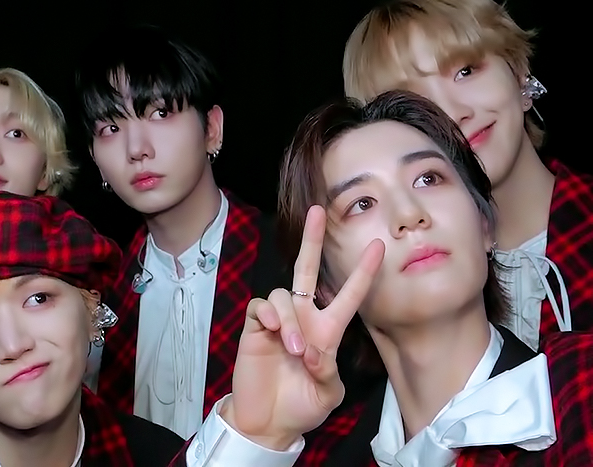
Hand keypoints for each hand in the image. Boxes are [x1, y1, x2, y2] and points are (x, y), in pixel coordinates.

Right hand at [222, 205, 384, 449]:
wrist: (268, 422)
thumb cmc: (301, 407)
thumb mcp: (327, 394)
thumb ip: (328, 373)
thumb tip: (311, 352)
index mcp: (327, 332)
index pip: (348, 296)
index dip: (363, 273)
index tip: (379, 247)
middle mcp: (303, 318)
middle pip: (307, 270)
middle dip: (312, 240)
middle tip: (318, 212)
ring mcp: (277, 321)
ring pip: (284, 295)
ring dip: (290, 321)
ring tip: (293, 349)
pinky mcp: (255, 327)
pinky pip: (262, 306)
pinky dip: (270, 316)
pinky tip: (272, 332)